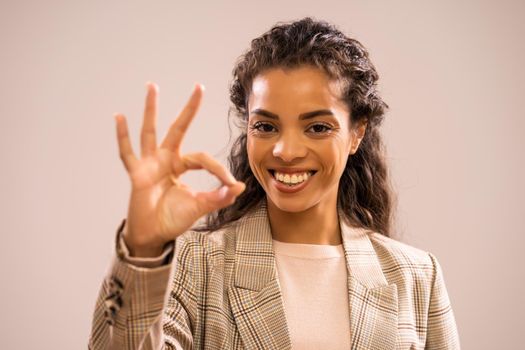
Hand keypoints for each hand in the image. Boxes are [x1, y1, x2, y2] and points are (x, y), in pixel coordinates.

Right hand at [114, 83, 244, 256]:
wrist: (153, 235)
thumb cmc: (173, 219)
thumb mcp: (200, 207)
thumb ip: (218, 197)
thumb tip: (239, 186)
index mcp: (181, 166)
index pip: (202, 158)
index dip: (218, 169)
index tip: (230, 183)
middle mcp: (166, 160)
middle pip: (178, 129)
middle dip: (189, 110)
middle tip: (198, 88)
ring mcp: (149, 164)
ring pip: (150, 132)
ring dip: (151, 110)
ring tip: (153, 87)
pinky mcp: (137, 174)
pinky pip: (127, 153)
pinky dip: (122, 136)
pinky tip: (119, 116)